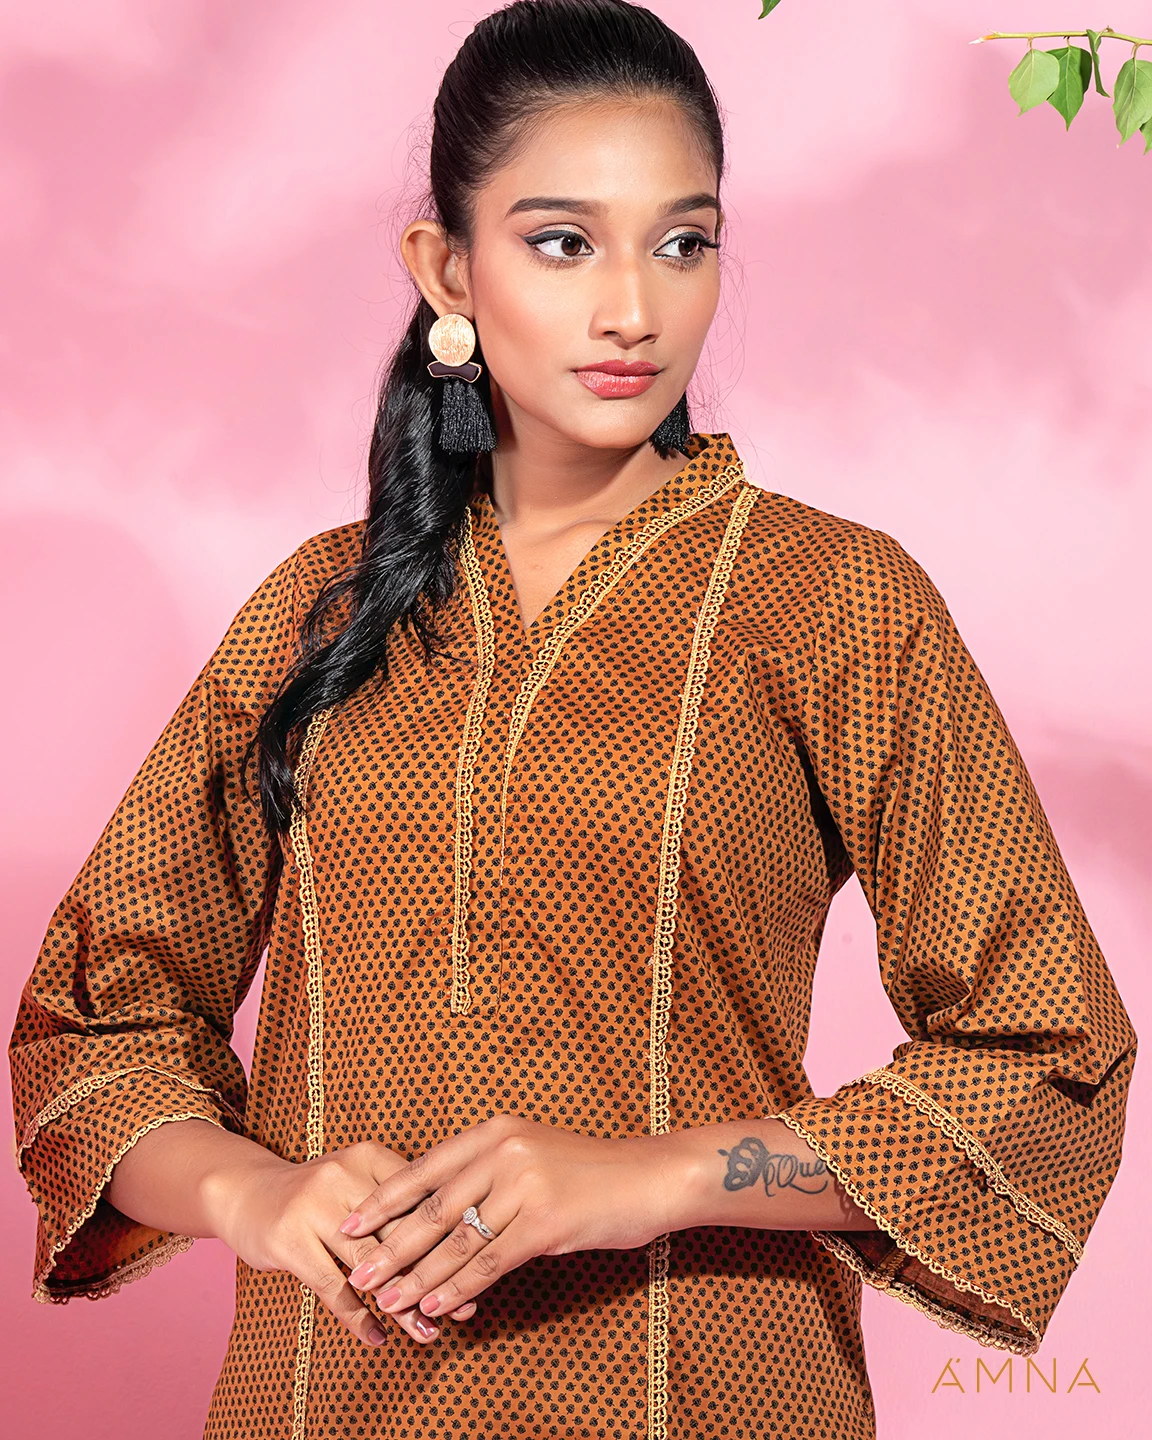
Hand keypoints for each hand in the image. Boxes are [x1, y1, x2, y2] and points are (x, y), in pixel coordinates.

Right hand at [204, 1139, 480, 1346]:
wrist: (243, 1190)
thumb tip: (459, 1243)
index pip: (421, 1199)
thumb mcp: (357, 1181)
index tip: (483, 1268)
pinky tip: (379, 1338)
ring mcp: (314, 1207)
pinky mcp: (289, 1240)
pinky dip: (358, 1317)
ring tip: (428, 1334)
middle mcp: (345, 1176)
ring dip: (402, 1305)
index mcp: (371, 1157)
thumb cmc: (316, 1194)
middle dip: (435, 1275)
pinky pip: (332, 1287)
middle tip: (465, 1309)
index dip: (453, 1236)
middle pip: (400, 1233)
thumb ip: (400, 1204)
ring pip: (370, 1266)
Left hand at [337, 1114, 673, 1326]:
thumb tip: (441, 1211)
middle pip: (431, 1208)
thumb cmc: (590, 1172)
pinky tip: (434, 1306)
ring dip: (416, 1275)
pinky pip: (489, 1262)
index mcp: (493, 1132)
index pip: (423, 1169)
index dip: (382, 1199)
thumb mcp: (533, 1154)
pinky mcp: (545, 1221)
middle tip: (355, 1272)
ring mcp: (524, 1185)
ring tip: (385, 1299)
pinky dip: (457, 1288)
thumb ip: (489, 1174)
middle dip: (389, 1245)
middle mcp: (503, 1151)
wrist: (649, 1177)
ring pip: (456, 1240)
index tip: (348, 1223)